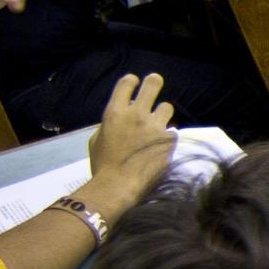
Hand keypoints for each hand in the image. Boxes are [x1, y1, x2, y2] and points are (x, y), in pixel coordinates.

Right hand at [81, 74, 177, 212]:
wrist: (118, 186)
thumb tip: (121, 117)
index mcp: (115, 112)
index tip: (135, 84)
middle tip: (154, 84)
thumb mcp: (97, 140)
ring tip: (156, 126)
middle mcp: (137, 114)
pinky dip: (167, 138)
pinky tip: (160, 148)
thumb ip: (109, 125)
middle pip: (153, 84)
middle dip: (154, 82)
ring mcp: (155, 126)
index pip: (126, 84)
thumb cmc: (102, 166)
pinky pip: (172, 132)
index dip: (132, 82)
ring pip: (167, 107)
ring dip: (162, 115)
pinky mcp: (169, 140)